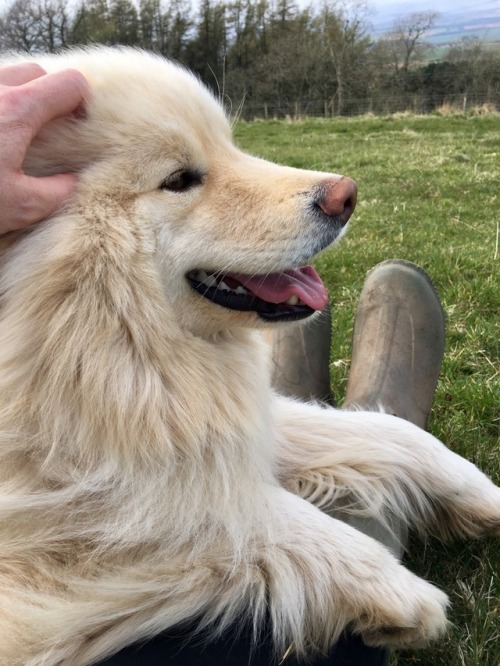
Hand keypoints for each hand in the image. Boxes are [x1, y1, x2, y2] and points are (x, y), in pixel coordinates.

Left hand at [0, 62, 88, 233]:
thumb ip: (58, 192)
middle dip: (50, 96)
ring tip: (17, 134)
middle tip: (50, 132)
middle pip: (37, 71)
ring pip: (6, 77)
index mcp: (18, 111)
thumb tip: (74, 181)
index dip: (83, 103)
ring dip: (19, 97)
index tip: (78, 128)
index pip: (69, 84)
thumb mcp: (20, 206)